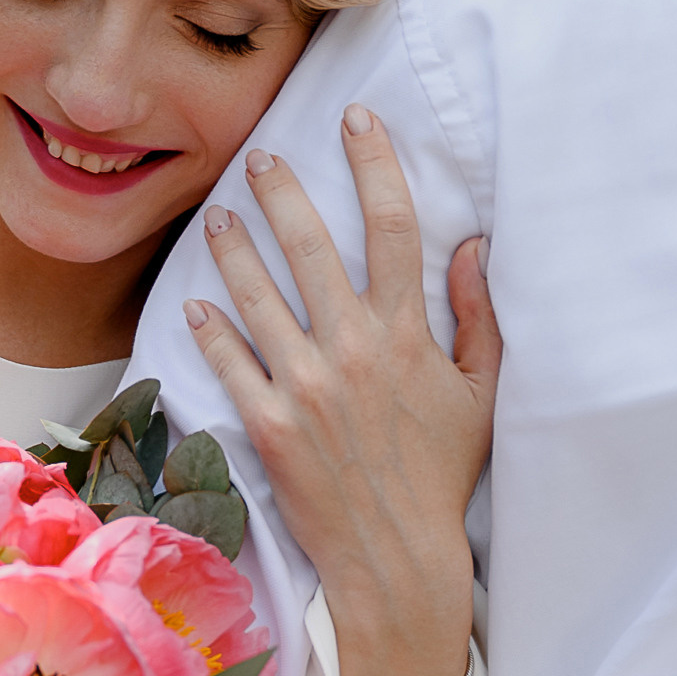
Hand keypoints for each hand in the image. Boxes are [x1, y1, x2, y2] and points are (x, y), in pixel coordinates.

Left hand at [182, 104, 496, 644]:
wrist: (397, 556)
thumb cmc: (442, 476)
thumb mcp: (480, 394)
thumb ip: (479, 316)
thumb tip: (473, 245)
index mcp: (408, 334)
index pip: (394, 226)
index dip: (374, 163)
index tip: (355, 118)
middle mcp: (353, 349)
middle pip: (313, 245)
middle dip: (284, 190)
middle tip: (261, 155)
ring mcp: (305, 386)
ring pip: (259, 294)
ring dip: (236, 247)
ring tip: (220, 215)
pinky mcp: (268, 424)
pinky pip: (231, 362)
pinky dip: (211, 329)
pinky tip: (196, 302)